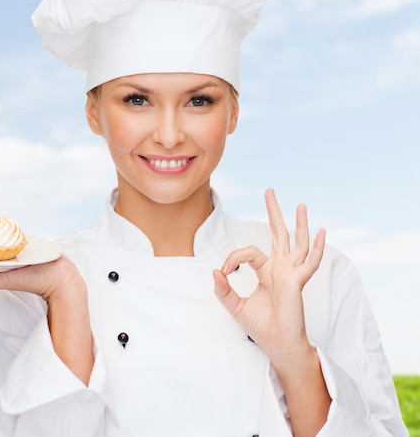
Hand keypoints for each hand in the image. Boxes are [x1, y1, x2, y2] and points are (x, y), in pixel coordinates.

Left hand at [213, 188, 325, 367]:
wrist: (278, 345)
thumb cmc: (262, 326)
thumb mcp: (235, 305)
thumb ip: (223, 289)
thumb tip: (214, 271)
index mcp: (267, 270)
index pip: (249, 252)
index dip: (233, 257)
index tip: (224, 271)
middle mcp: (281, 268)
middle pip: (278, 233)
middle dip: (274, 212)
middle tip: (269, 191)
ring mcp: (291, 273)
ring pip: (297, 242)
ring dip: (298, 223)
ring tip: (300, 205)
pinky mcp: (297, 283)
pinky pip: (309, 264)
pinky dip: (317, 249)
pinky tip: (322, 233)